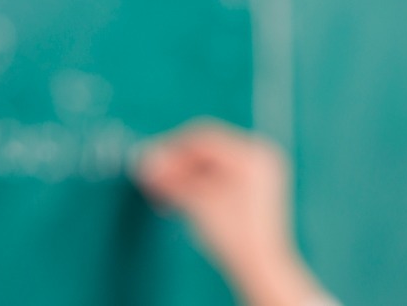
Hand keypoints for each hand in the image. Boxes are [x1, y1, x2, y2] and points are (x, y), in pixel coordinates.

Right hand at [137, 119, 331, 305]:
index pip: (203, 138)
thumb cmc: (235, 236)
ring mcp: (259, 171)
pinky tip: (180, 195)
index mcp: (252, 154)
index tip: (148, 163)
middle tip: (150, 178)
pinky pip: (221, 174)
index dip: (170, 150)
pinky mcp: (254, 187)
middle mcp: (260, 156)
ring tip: (162, 191)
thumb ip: (171, 178)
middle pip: (206, 149)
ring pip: (211, 163)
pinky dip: (198, 183)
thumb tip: (145, 162)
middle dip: (176, 164)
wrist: (261, 268)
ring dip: (184, 175)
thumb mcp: (198, 202)